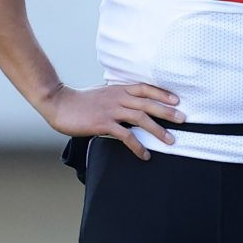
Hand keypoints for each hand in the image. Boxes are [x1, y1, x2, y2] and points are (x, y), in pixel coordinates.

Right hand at [38, 83, 183, 160]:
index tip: (176, 100)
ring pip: (141, 118)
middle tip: (183, 119)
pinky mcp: (103, 123)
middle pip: (148, 103)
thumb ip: (118, 96)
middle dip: (167, 111)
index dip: (162, 93)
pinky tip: (145, 154)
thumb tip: (131, 104)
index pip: (145, 88)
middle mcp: (118, 97)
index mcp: (119, 89)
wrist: (60, 103)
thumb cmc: (81, 101)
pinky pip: (125, 135)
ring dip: (158, 130)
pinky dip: (137, 145)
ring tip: (170, 140)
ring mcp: (111, 110)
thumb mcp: (103, 93)